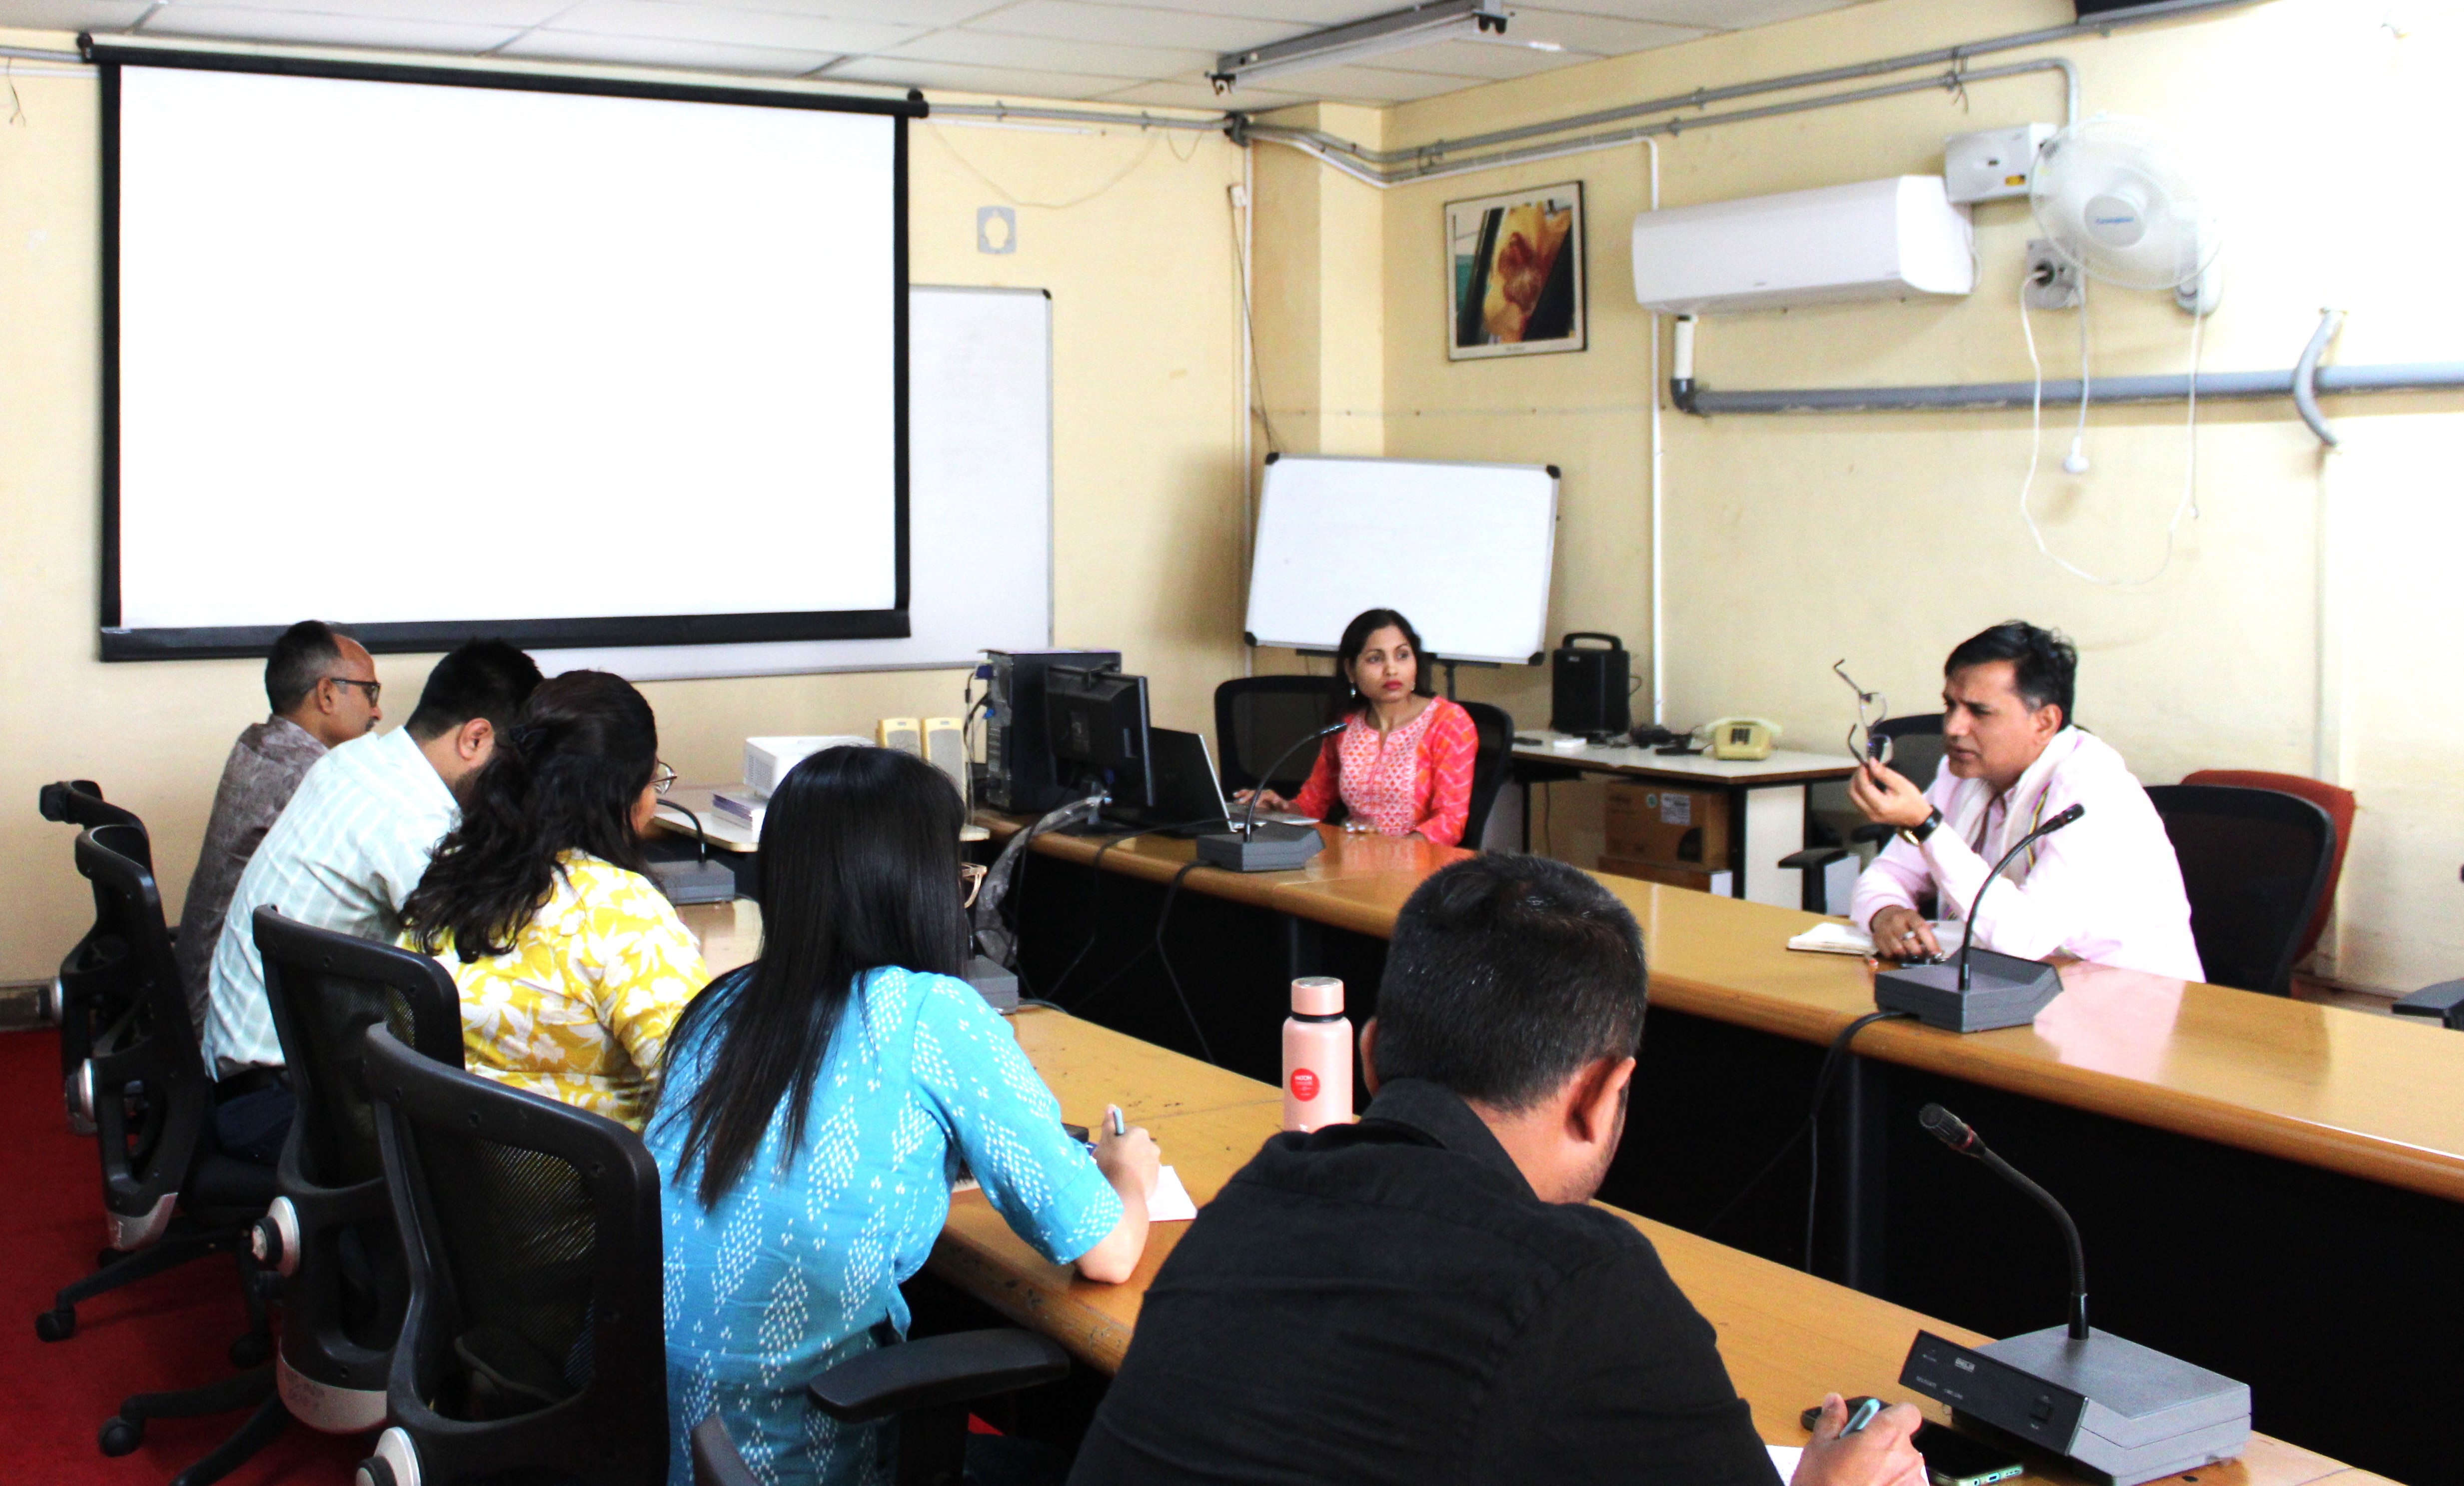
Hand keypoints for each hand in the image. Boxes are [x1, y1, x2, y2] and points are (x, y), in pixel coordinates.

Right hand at [1092, 1106, 1159, 1200]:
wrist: (1123, 1192)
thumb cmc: (1112, 1161)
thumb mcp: (1105, 1139)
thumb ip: (1109, 1123)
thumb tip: (1111, 1106)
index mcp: (1140, 1134)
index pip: (1125, 1133)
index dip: (1114, 1141)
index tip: (1106, 1151)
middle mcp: (1152, 1146)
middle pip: (1133, 1147)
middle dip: (1123, 1154)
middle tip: (1109, 1164)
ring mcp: (1155, 1165)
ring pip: (1138, 1162)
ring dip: (1129, 1166)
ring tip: (1116, 1177)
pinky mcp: (1155, 1181)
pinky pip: (1142, 1176)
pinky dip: (1134, 1179)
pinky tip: (1124, 1185)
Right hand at [1233, 788, 1288, 810]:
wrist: (1278, 803)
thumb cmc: (1280, 804)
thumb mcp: (1283, 804)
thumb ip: (1283, 805)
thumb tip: (1286, 806)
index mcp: (1269, 794)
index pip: (1263, 795)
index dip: (1259, 799)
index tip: (1255, 804)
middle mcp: (1263, 792)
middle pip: (1254, 793)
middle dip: (1247, 797)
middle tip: (1241, 801)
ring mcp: (1258, 794)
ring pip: (1249, 792)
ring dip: (1242, 794)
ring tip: (1235, 796)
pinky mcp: (1255, 797)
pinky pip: (1247, 794)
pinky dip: (1241, 795)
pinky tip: (1235, 797)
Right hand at [1792, 1394, 1926, 1485]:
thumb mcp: (1819, 1448)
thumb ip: (1832, 1420)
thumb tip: (1835, 1401)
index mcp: (1886, 1435)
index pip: (1907, 1412)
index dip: (1893, 1416)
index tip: (1875, 1425)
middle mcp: (1906, 1457)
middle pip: (1902, 1442)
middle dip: (1883, 1447)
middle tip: (1857, 1459)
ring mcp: (1912, 1483)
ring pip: (1903, 1467)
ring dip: (1888, 1470)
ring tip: (1861, 1481)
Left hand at [1847, 761, 1932, 830]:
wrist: (1917, 818)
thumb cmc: (1912, 800)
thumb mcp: (1902, 784)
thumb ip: (1885, 774)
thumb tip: (1871, 762)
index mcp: (1881, 806)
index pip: (1863, 787)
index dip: (1861, 773)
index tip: (1865, 762)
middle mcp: (1870, 813)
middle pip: (1852, 793)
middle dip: (1856, 777)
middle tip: (1864, 768)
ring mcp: (1868, 816)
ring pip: (1852, 797)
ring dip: (1856, 783)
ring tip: (1866, 773)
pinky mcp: (1867, 815)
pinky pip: (1856, 800)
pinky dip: (1858, 789)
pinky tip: (1867, 782)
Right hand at [1869, 907, 1940, 961]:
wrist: (1884, 914)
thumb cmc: (1905, 921)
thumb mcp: (1916, 920)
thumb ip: (1925, 933)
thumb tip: (1935, 952)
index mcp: (1909, 915)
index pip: (1921, 928)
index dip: (1930, 943)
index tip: (1936, 953)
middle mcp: (1895, 921)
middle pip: (1909, 941)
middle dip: (1918, 952)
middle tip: (1922, 956)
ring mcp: (1884, 930)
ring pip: (1898, 950)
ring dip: (1906, 955)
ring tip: (1909, 954)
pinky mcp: (1876, 938)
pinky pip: (1888, 954)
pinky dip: (1895, 956)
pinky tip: (1898, 952)